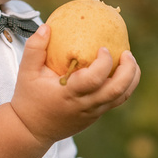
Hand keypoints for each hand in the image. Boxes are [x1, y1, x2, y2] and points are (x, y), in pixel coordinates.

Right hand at [6, 23, 140, 144]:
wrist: (31, 130)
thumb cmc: (29, 98)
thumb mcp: (26, 73)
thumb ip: (35, 49)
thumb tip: (46, 27)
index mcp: (69, 94)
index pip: (94, 79)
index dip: (104, 63)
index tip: (103, 48)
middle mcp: (84, 105)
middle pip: (116, 90)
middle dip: (128, 70)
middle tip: (127, 53)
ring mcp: (92, 113)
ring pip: (121, 97)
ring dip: (131, 78)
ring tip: (130, 61)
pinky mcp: (95, 116)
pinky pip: (116, 101)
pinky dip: (124, 86)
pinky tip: (122, 71)